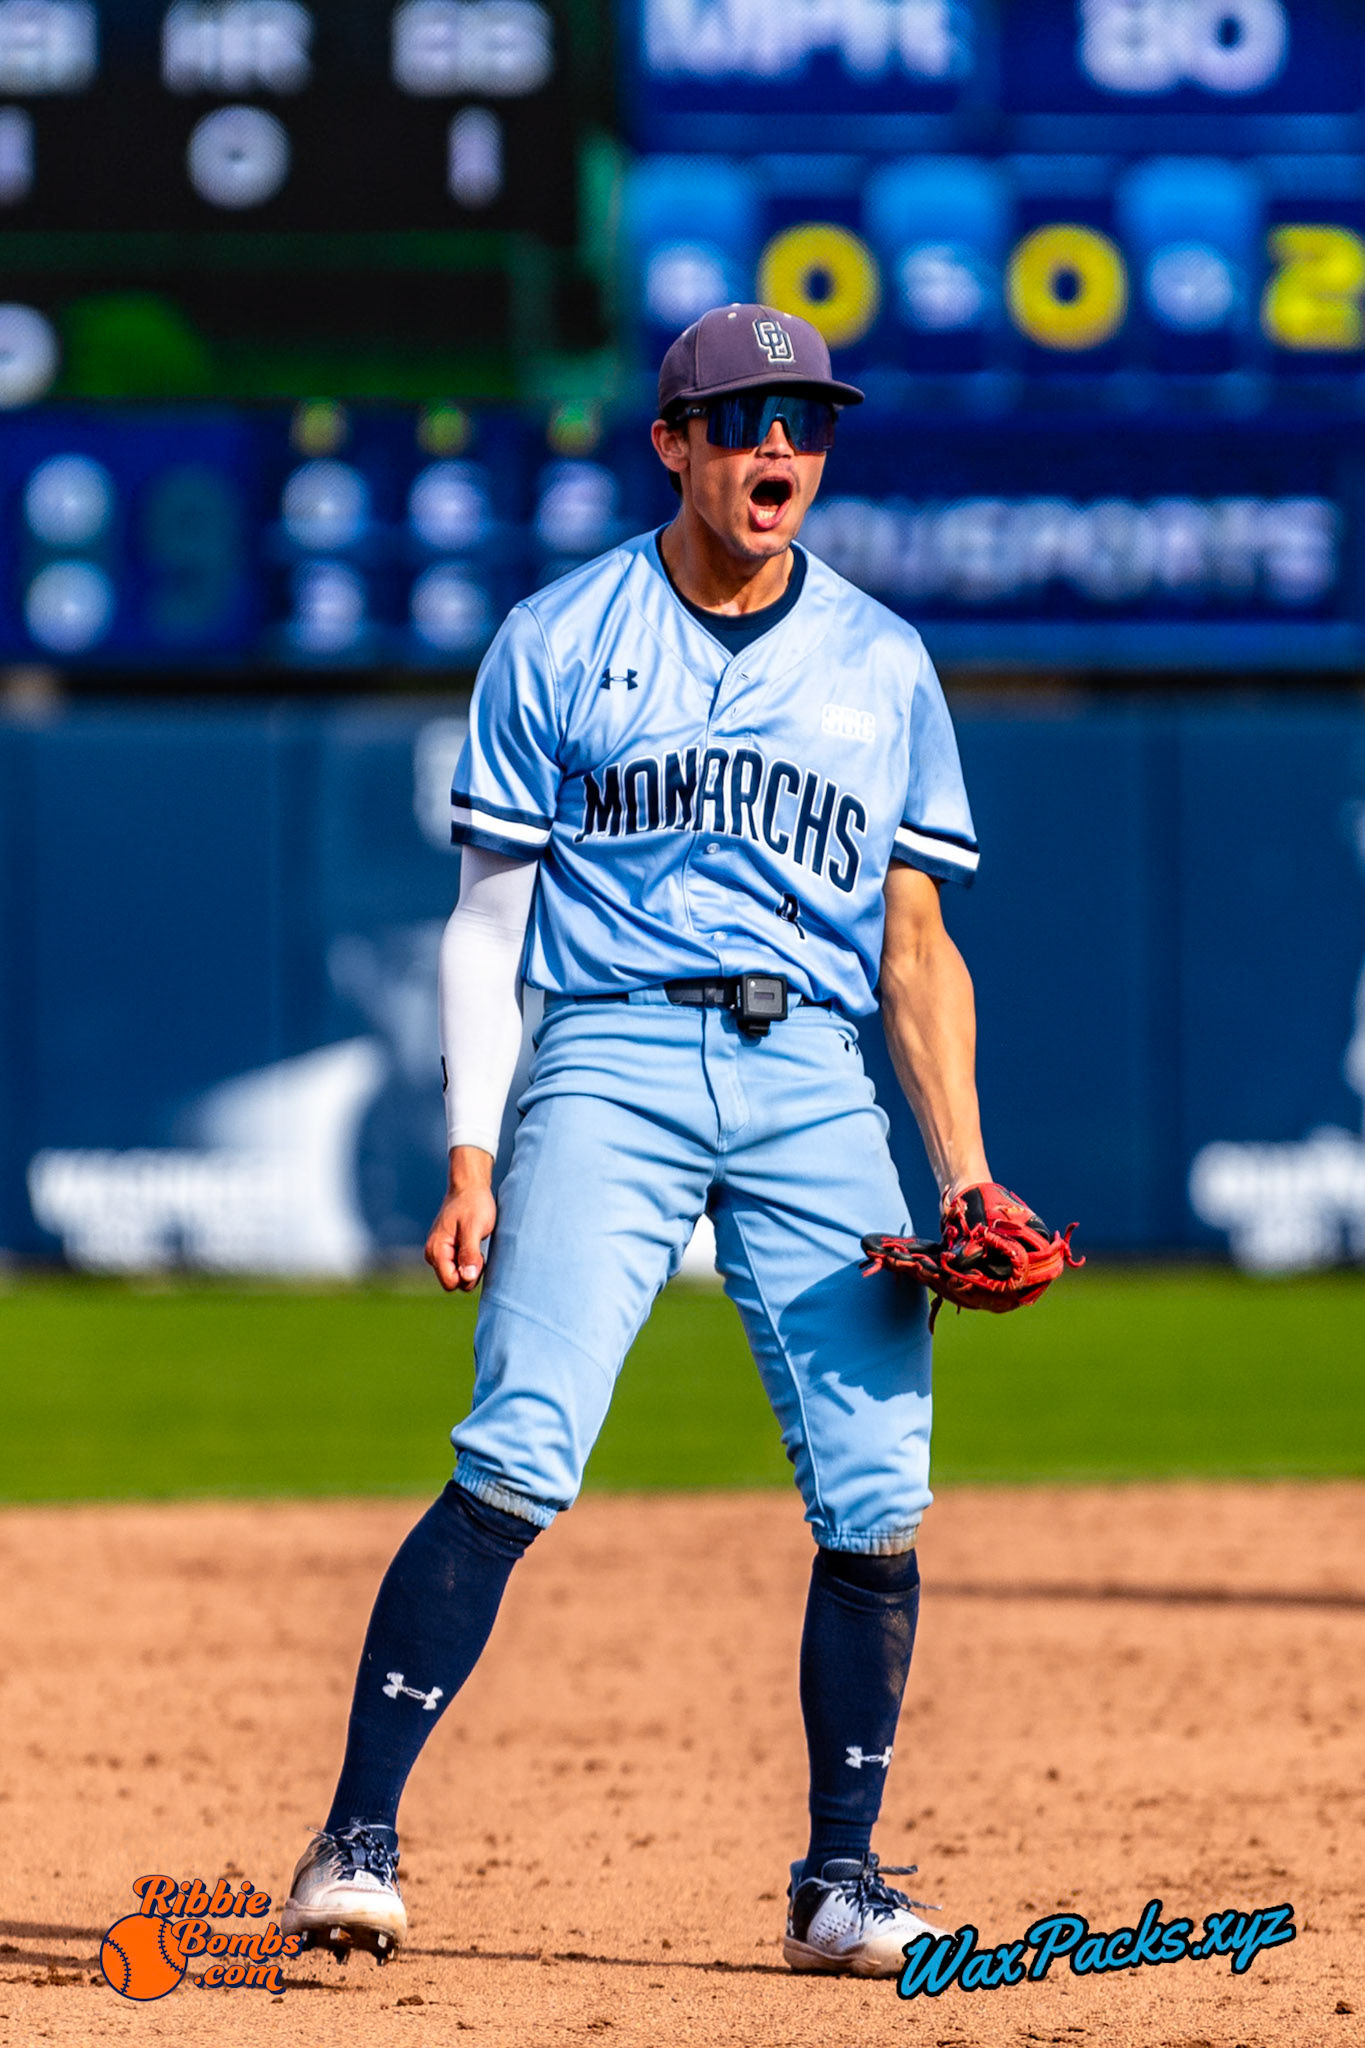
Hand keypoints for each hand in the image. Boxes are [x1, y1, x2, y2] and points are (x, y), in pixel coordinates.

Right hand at [425, 1147, 496, 1291]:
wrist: (470, 1187)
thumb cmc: (473, 1205)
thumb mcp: (474, 1228)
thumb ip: (469, 1253)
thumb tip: (467, 1278)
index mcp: (436, 1250)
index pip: (451, 1283)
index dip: (467, 1275)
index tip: (477, 1256)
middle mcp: (433, 1255)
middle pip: (454, 1282)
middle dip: (470, 1271)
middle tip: (478, 1249)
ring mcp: (440, 1254)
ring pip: (458, 1276)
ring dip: (471, 1266)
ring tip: (476, 1244)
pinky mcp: (447, 1251)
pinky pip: (459, 1268)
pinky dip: (470, 1261)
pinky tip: (475, 1245)